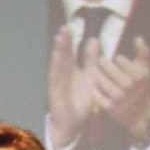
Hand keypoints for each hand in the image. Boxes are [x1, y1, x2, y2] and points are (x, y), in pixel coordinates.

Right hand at [47, 24, 98, 149]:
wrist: (72, 123)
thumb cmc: (81, 102)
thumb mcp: (91, 78)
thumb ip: (92, 61)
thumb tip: (94, 40)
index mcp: (72, 70)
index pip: (71, 52)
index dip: (71, 41)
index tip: (72, 27)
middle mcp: (64, 73)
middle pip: (63, 54)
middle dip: (64, 41)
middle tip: (65, 27)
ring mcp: (58, 81)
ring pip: (58, 63)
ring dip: (59, 50)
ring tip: (60, 36)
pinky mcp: (55, 90)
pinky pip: (55, 75)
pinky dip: (56, 65)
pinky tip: (56, 54)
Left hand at [93, 36, 149, 138]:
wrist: (138, 112)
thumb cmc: (139, 86)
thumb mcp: (144, 69)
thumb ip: (143, 53)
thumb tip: (138, 38)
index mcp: (141, 79)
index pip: (132, 69)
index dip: (123, 62)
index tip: (116, 57)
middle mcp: (132, 91)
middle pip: (120, 78)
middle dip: (109, 68)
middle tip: (100, 60)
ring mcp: (122, 101)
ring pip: (110, 88)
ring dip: (100, 78)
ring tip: (93, 70)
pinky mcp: (112, 109)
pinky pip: (101, 100)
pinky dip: (95, 92)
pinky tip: (89, 84)